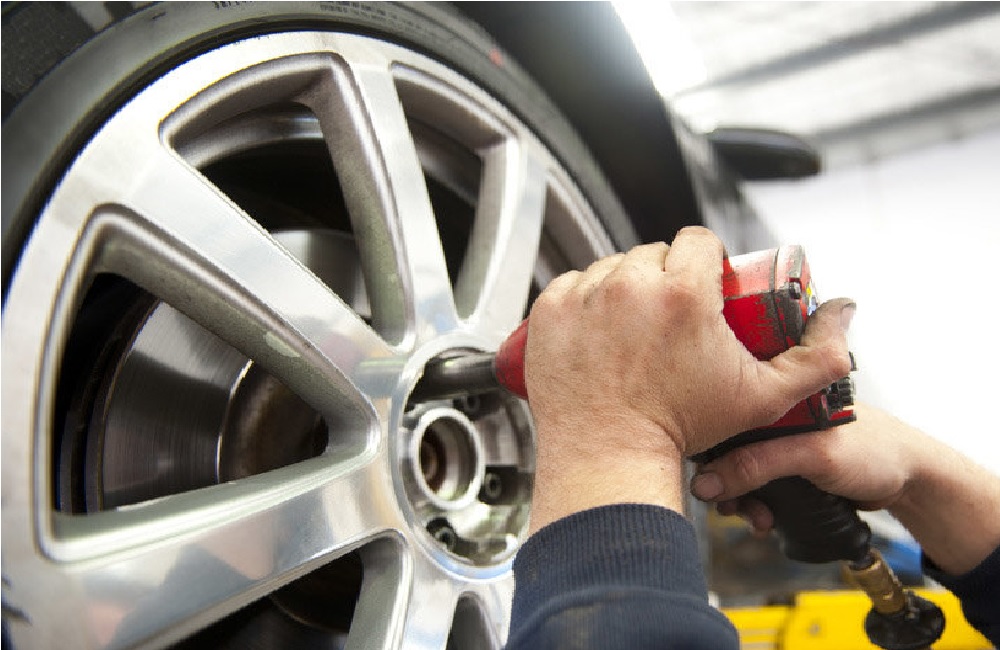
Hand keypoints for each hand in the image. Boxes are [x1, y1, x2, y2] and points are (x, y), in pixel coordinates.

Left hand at [523, 227, 854, 532]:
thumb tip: (843, 320)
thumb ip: (815, 360)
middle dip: (666, 277)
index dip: (706, 261)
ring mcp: (584, 296)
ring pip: (613, 267)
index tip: (703, 287)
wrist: (610, 457)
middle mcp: (630, 284)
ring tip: (635, 328)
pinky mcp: (549, 311)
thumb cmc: (681, 428)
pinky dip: (585, 299)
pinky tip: (600, 329)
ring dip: (625, 286)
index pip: (698, 241)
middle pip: (654, 253)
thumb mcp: (762, 397)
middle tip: (669, 318)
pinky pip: (572, 284)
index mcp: (683, 290)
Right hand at [691, 402, 999, 574]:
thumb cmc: (876, 452)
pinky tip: (764, 518)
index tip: (703, 477)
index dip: (710, 446)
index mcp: (780, 394)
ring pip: (741, 468)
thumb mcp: (813, 455)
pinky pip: (759, 483)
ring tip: (754, 516)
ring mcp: (781, 441)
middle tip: (731, 506)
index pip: (728, 414)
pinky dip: (757, 503)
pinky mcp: (789, 465)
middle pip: (728, 446)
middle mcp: (775, 414)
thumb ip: (759, 464)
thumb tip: (708, 482)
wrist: (912, 482)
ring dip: (741, 497)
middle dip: (726, 481)